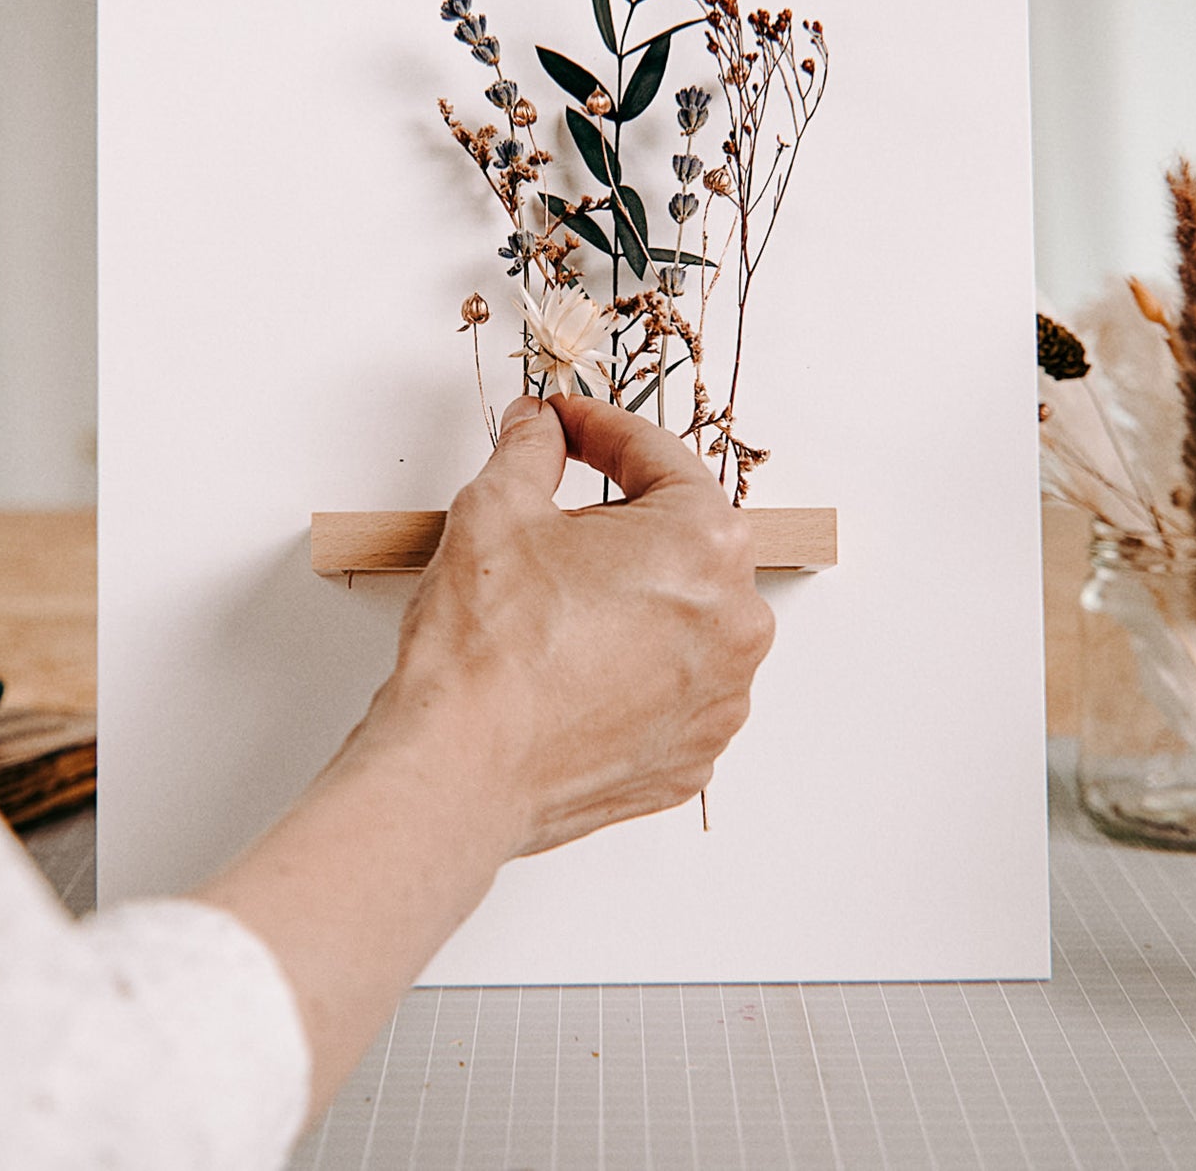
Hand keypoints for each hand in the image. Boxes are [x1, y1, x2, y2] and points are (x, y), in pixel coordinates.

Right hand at [381, 393, 774, 856]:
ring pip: (684, 619)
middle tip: (555, 519)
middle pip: (682, 541)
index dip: (599, 429)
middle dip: (622, 520)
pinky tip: (576, 667)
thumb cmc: (486, 651)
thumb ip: (530, 450)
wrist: (459, 771)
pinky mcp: (694, 754)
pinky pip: (674, 688)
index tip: (566, 424)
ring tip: (560, 606)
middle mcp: (737, 621)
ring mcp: (722, 697)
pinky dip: (635, 670)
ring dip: (634, 600)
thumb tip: (538, 427)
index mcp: (705, 543)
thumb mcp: (497, 508)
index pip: (657, 458)